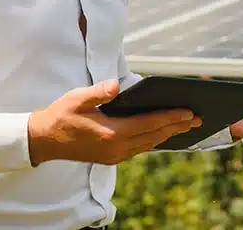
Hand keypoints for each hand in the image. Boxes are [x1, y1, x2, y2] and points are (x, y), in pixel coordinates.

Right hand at [26, 79, 199, 165]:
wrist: (43, 140)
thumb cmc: (61, 115)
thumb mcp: (77, 99)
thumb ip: (98, 92)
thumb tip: (116, 85)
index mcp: (111, 133)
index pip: (149, 124)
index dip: (171, 117)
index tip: (190, 112)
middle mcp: (116, 148)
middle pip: (154, 136)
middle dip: (177, 126)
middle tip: (199, 118)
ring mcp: (114, 155)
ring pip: (149, 144)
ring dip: (168, 134)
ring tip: (187, 125)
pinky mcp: (111, 157)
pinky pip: (139, 148)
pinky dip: (154, 140)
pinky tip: (163, 133)